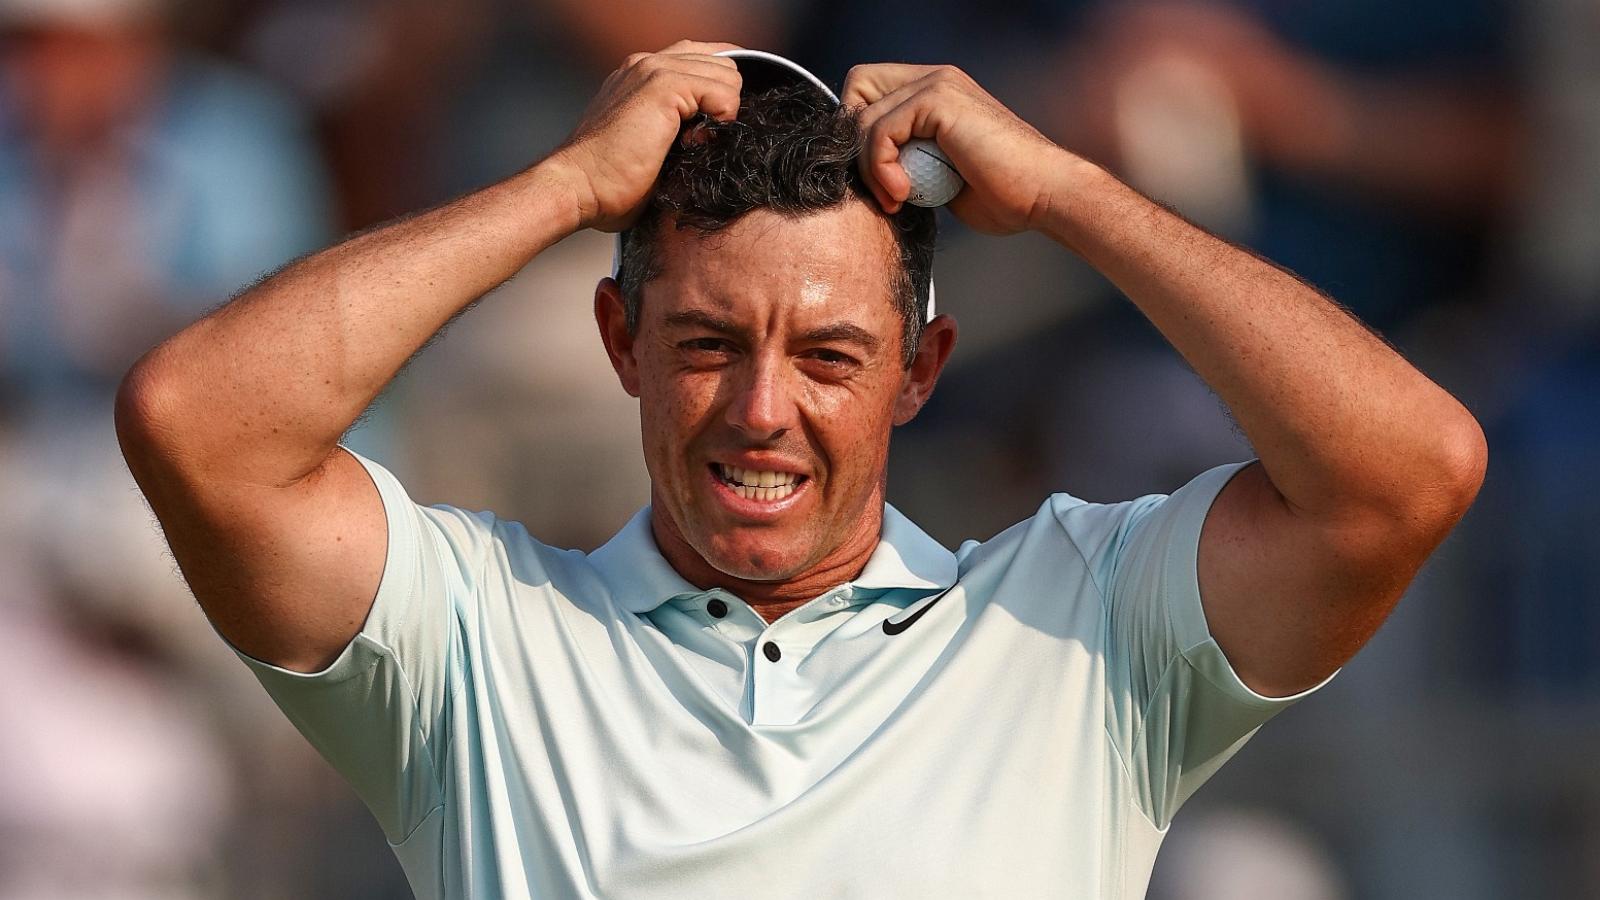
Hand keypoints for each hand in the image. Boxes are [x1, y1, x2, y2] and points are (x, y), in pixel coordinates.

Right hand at [549, 40, 743, 232]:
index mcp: (641, 74)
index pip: (702, 57)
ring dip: (724, 113)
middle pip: (722, 64)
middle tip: (700, 140)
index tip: (716, 125)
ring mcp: (653, 70)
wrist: (579, 186)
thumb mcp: (648, 146)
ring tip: (695, 143)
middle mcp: (646, 64)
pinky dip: (722, 120)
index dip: (721, 89)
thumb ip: (675, 127)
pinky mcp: (663, 86)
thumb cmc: (608, 181)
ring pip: (727, 75)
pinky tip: (696, 142)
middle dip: (724, 104)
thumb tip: (710, 135)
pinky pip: (724, 92)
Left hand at [843, 64, 1079, 234]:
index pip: (868, 91)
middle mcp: (935, 79)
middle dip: (855, 141)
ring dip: (869, 167)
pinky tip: (904, 194)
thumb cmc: (1004, 195)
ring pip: (864, 114)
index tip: (879, 183)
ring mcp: (937, 84)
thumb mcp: (940, 175)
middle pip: (857, 86)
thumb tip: (871, 173)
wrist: (1044, 195)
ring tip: (897, 199)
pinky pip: (880, 129)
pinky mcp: (939, 99)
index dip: (859, 135)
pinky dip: (881, 167)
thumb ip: (908, 161)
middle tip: (879, 187)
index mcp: (936, 92)